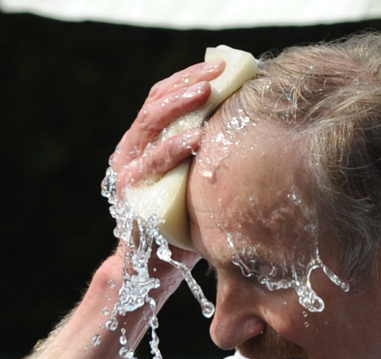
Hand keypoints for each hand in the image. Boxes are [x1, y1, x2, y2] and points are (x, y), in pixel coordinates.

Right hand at [105, 59, 223, 269]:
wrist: (153, 269)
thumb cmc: (184, 226)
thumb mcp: (198, 184)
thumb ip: (209, 158)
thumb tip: (252, 131)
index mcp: (145, 142)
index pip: (162, 98)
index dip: (188, 78)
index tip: (221, 66)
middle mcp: (132, 150)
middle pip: (155, 103)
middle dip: (188, 83)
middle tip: (219, 71)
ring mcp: (128, 169)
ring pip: (150, 124)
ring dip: (180, 105)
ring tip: (206, 92)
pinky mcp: (130, 192)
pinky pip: (152, 163)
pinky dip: (175, 147)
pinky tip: (197, 137)